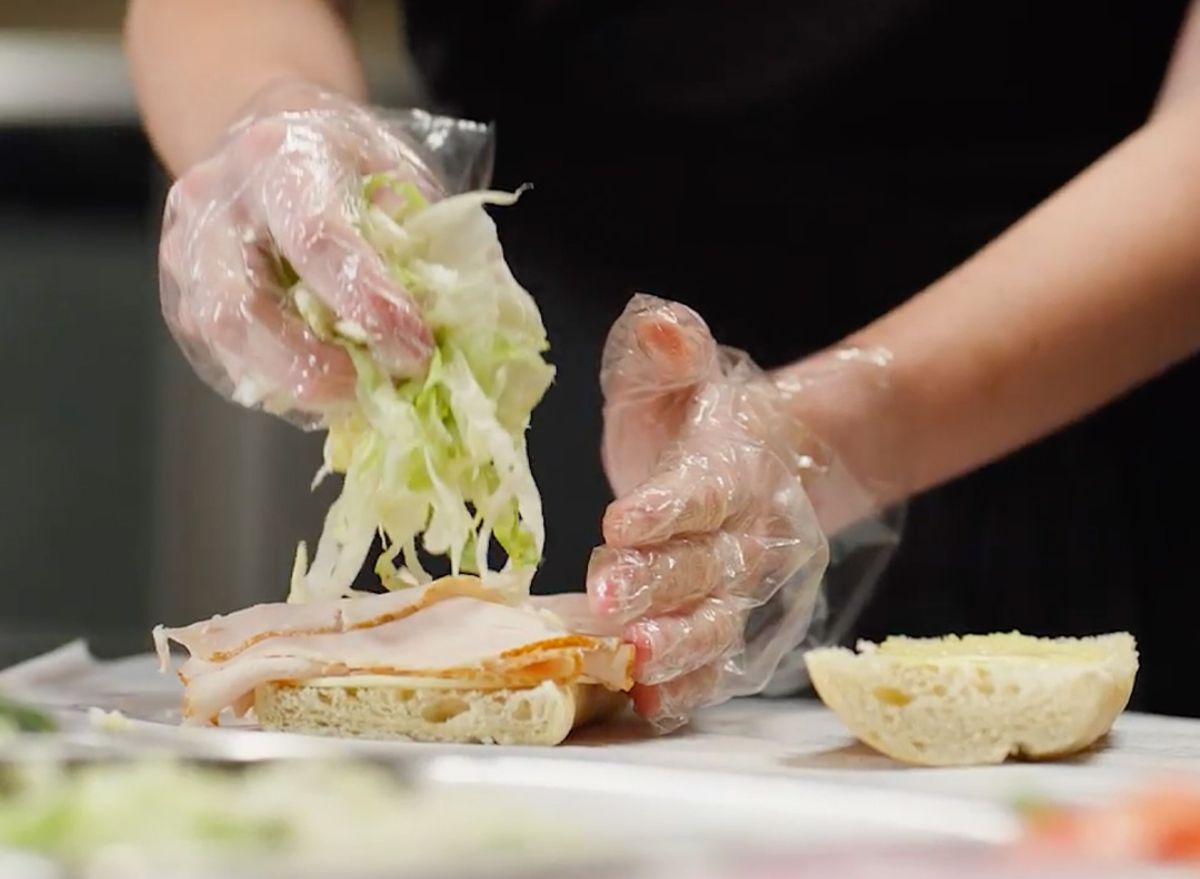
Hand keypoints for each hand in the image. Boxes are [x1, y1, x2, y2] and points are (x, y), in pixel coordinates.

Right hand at [159, 78, 443, 420]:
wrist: (264, 133)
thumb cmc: (340, 156)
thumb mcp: (391, 164)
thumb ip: (413, 228)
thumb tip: (436, 308)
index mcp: (278, 156)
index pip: (315, 238)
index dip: (366, 302)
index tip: (415, 345)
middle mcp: (215, 200)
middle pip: (244, 304)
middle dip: (319, 360)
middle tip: (382, 383)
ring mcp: (185, 247)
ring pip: (223, 335)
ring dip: (294, 379)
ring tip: (355, 392)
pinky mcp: (180, 290)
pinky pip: (219, 352)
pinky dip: (275, 379)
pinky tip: (323, 385)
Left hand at [587, 294, 831, 730]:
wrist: (763, 461)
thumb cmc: (697, 420)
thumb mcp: (676, 376)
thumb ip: (669, 354)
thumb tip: (662, 327)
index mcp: (730, 466)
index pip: (703, 489)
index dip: (666, 508)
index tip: (622, 522)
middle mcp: (747, 531)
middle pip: (708, 563)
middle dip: (659, 583)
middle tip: (608, 599)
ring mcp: (744, 584)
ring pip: (720, 619)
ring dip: (681, 645)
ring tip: (637, 661)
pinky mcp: (733, 621)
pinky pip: (720, 660)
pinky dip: (692, 685)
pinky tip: (654, 703)